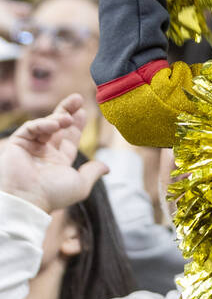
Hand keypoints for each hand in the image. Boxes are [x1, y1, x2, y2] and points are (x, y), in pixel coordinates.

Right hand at [0, 94, 108, 212]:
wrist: (25, 200)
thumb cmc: (52, 194)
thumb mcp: (79, 185)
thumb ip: (92, 173)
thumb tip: (107, 168)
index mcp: (59, 161)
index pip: (70, 137)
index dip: (77, 124)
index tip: (84, 111)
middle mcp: (45, 153)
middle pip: (58, 126)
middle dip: (67, 111)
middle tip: (77, 98)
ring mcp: (31, 148)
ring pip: (46, 125)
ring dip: (58, 117)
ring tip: (68, 117)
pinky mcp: (18, 144)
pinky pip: (31, 128)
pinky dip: (43, 123)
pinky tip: (55, 123)